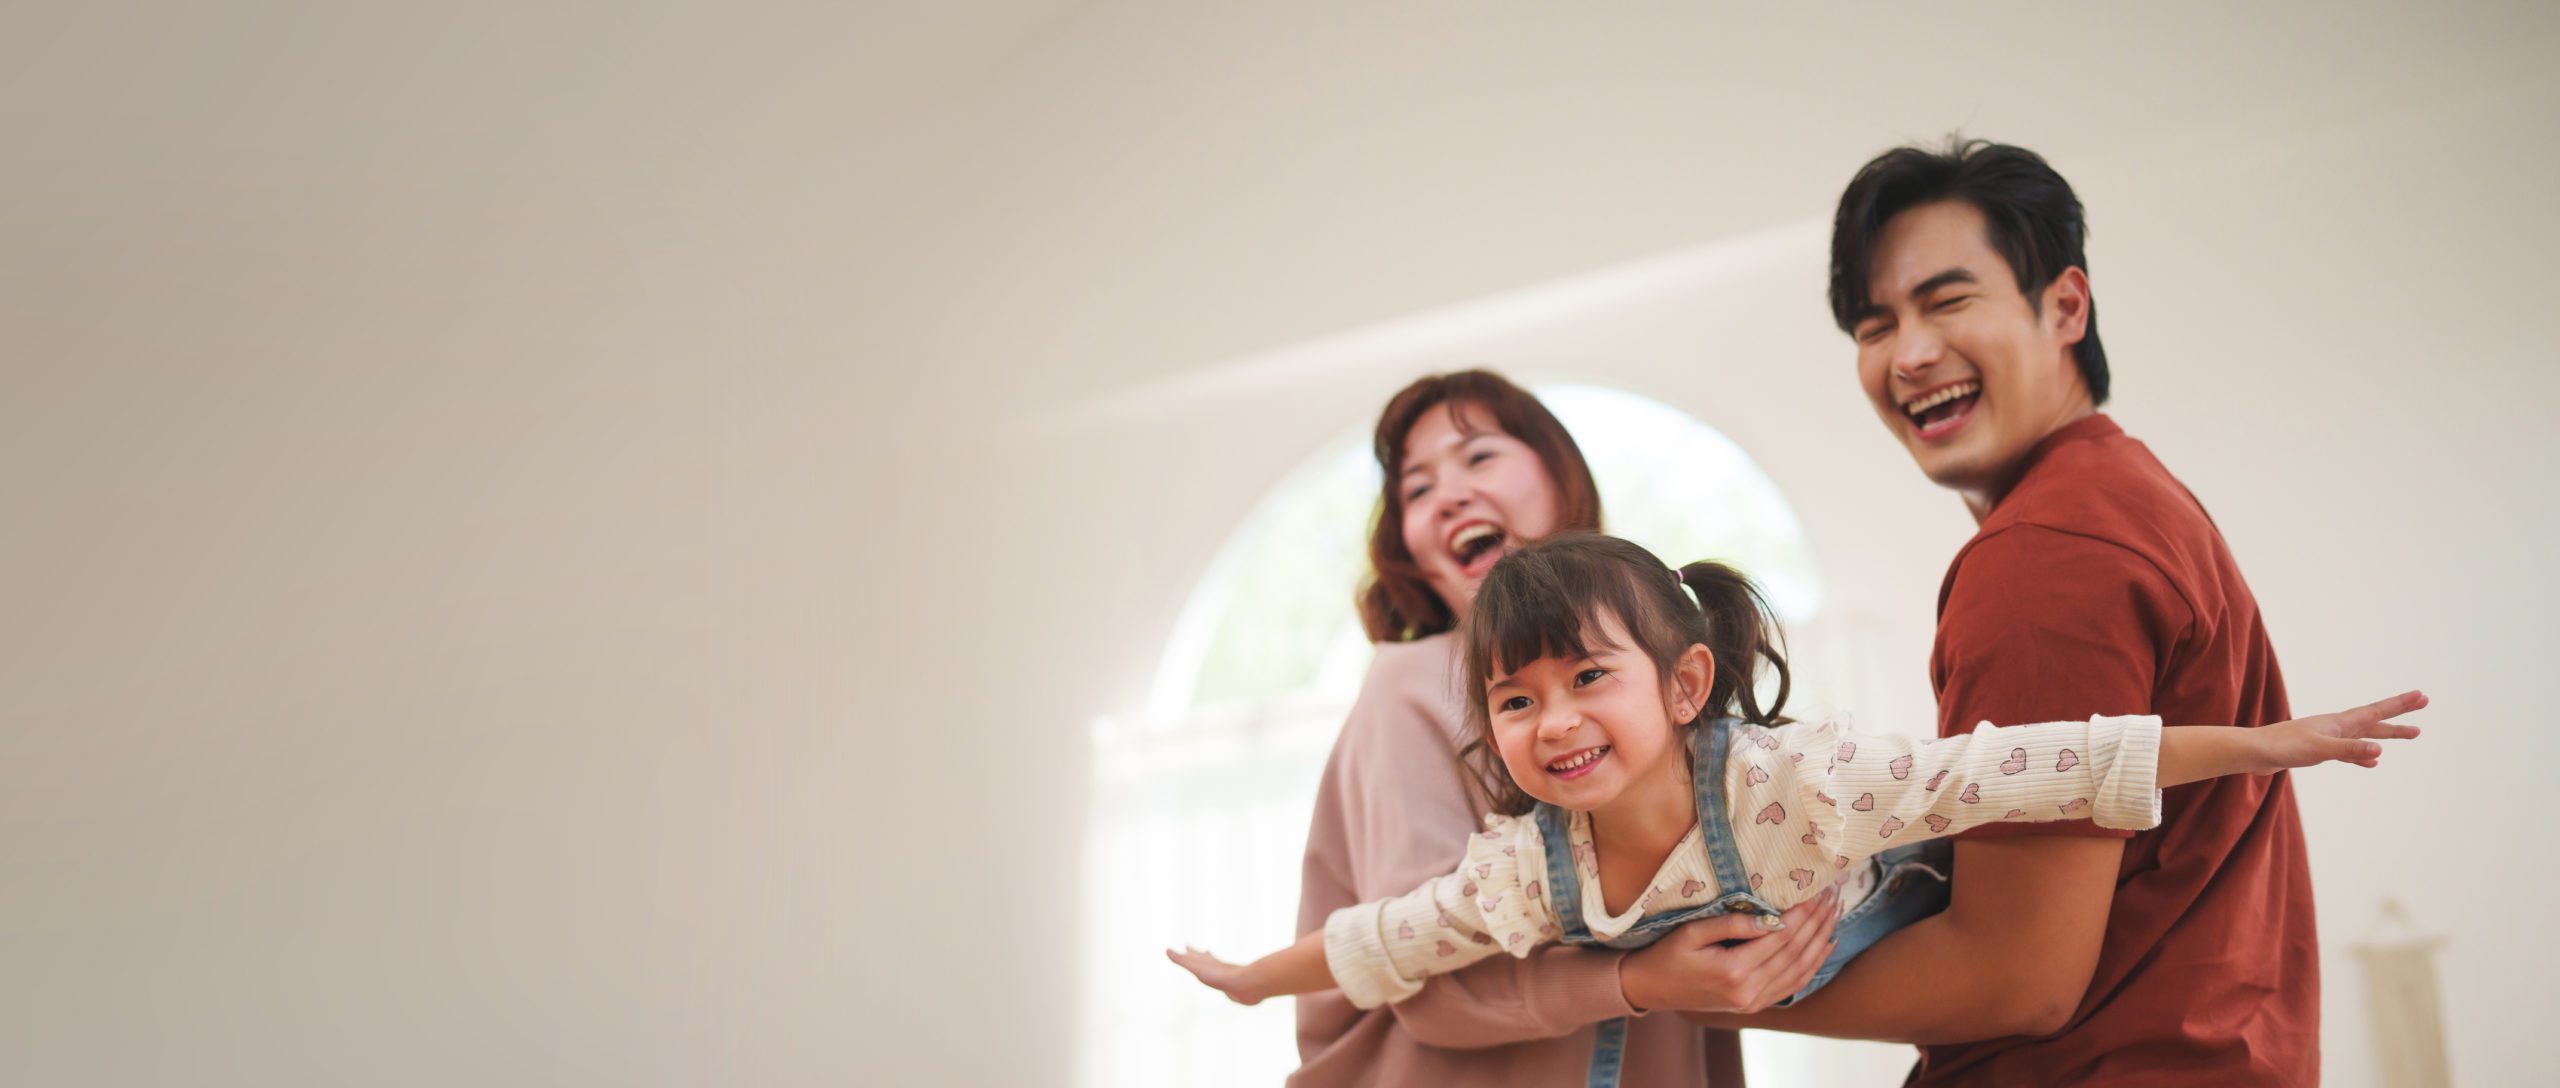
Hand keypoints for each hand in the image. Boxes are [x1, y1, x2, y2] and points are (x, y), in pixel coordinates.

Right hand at [1167, 947, 1267, 1005]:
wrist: (1246, 985)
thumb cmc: (1220, 976)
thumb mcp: (1197, 967)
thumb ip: (1182, 960)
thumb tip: (1166, 950)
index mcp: (1208, 962)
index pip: (1196, 955)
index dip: (1190, 952)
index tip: (1187, 945)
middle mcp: (1218, 967)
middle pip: (1208, 960)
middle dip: (1202, 956)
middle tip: (1201, 950)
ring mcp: (1227, 977)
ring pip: (1219, 970)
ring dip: (1214, 967)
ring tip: (1214, 966)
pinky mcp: (1235, 988)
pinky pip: (1227, 984)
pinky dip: (1224, 982)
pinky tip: (1228, 987)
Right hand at [1618, 885, 1840, 1014]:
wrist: (1651, 989)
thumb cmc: (1666, 955)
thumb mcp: (1691, 933)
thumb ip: (1731, 924)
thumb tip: (1770, 917)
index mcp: (1733, 971)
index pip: (1780, 937)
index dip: (1803, 912)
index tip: (1817, 888)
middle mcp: (1748, 991)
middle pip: (1795, 952)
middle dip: (1818, 921)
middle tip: (1833, 894)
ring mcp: (1754, 1002)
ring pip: (1800, 969)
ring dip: (1821, 939)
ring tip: (1835, 912)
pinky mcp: (1755, 1005)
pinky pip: (1793, 985)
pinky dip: (1813, 964)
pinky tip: (1826, 944)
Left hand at [2258, 690, 2426, 771]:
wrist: (2254, 752)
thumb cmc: (2283, 748)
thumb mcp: (2319, 750)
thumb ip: (2349, 751)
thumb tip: (2380, 751)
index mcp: (2339, 723)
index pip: (2376, 711)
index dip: (2400, 705)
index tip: (2422, 696)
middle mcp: (2335, 727)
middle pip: (2374, 721)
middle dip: (2399, 717)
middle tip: (2423, 713)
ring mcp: (2326, 737)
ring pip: (2364, 736)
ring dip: (2386, 736)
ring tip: (2409, 735)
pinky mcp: (2316, 750)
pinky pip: (2349, 752)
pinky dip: (2363, 756)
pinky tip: (2371, 763)